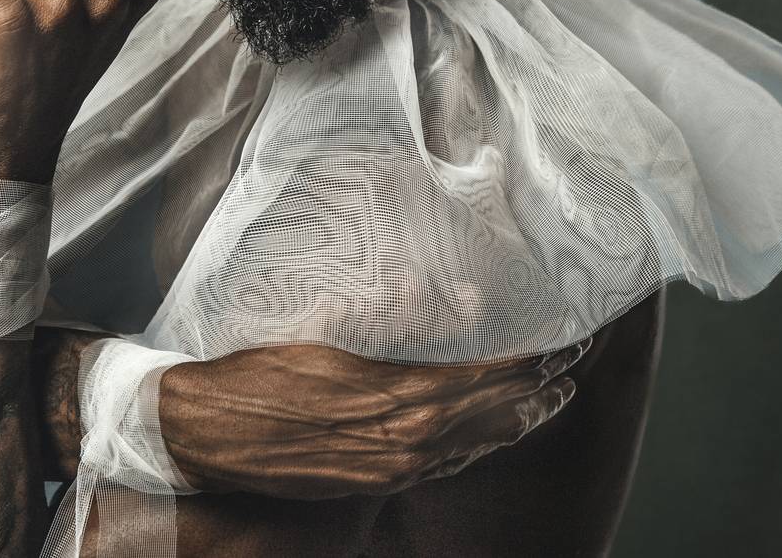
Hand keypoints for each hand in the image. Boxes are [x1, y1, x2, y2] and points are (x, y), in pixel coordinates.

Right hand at [160, 336, 590, 499]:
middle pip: (488, 414)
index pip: (481, 379)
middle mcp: (401, 441)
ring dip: (516, 419)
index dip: (525, 361)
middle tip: (574, 363)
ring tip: (551, 397)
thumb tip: (467, 300)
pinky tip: (492, 432)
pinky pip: (442, 465)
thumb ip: (400, 323)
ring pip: (471, 443)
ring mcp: (389, 467)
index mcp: (394, 398)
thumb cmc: (261, 374)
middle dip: (535, 388)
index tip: (558, 337)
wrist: (207, 434)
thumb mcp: (329, 336)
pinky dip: (477, 445)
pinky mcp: (373, 480)